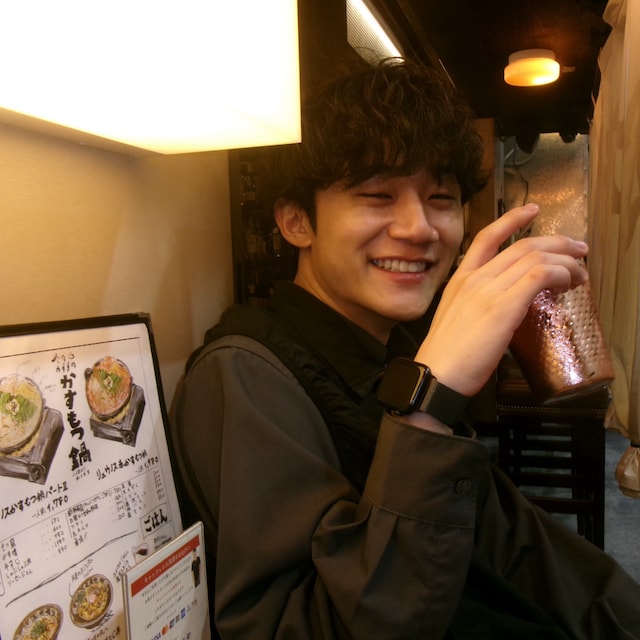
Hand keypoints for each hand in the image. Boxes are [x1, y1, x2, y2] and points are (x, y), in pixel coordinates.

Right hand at [414, 203, 588, 396]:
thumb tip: (509, 305)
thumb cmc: (446, 357)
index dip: (512, 219)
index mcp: (459, 280)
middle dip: (557, 243)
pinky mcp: (503, 306)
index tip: (533, 211)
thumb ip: (480, 303)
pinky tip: (568, 283)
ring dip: (566, 261)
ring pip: (535, 257)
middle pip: (522, 245)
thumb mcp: (457, 319)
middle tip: (578, 250)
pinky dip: (561, 274)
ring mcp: (488, 290)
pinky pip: (540, 275)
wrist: (436, 375)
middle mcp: (474, 278)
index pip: (487, 237)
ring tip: (581, 273)